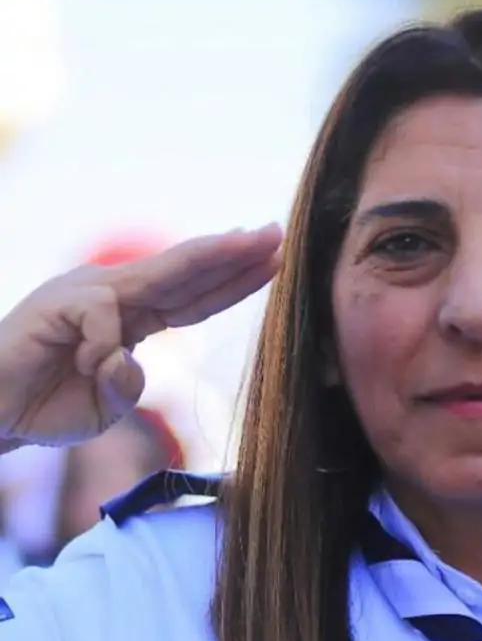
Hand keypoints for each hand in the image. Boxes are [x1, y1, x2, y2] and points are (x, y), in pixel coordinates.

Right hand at [0, 224, 282, 448]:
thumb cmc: (47, 407)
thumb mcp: (108, 404)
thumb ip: (130, 386)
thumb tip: (130, 361)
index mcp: (132, 317)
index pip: (193, 297)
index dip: (233, 281)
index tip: (274, 262)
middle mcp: (113, 296)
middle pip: (185, 272)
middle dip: (233, 252)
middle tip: (275, 233)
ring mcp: (86, 294)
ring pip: (159, 273)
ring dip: (209, 257)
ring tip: (249, 244)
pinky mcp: (59, 303)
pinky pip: (105, 323)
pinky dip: (104, 354)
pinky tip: (87, 368)